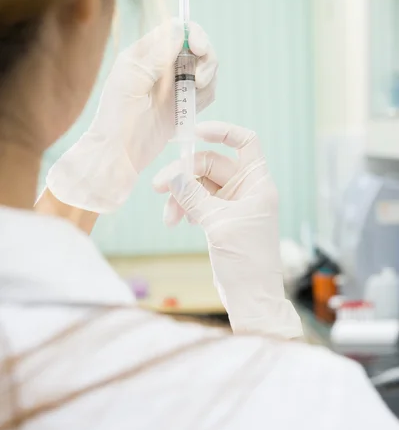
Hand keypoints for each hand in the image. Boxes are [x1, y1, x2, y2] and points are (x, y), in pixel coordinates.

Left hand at [46, 19, 217, 212]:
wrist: (119, 154)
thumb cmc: (117, 118)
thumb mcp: (132, 80)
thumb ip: (156, 56)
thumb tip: (181, 30)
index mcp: (145, 53)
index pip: (178, 29)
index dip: (195, 34)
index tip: (199, 49)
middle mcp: (162, 66)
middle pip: (198, 46)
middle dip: (207, 59)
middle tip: (200, 80)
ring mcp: (175, 85)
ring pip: (206, 69)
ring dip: (208, 78)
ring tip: (196, 93)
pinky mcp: (184, 105)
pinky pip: (206, 92)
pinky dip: (207, 95)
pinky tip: (194, 107)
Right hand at [153, 122, 302, 338]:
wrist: (250, 296)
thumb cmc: (246, 262)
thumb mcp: (218, 225)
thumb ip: (194, 196)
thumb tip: (172, 174)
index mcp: (257, 184)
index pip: (245, 143)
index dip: (223, 132)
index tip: (195, 132)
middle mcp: (246, 190)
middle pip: (211, 164)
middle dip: (184, 174)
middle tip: (159, 187)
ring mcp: (232, 204)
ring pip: (200, 184)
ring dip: (181, 196)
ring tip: (169, 218)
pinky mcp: (219, 218)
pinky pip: (197, 201)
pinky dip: (185, 207)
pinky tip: (179, 221)